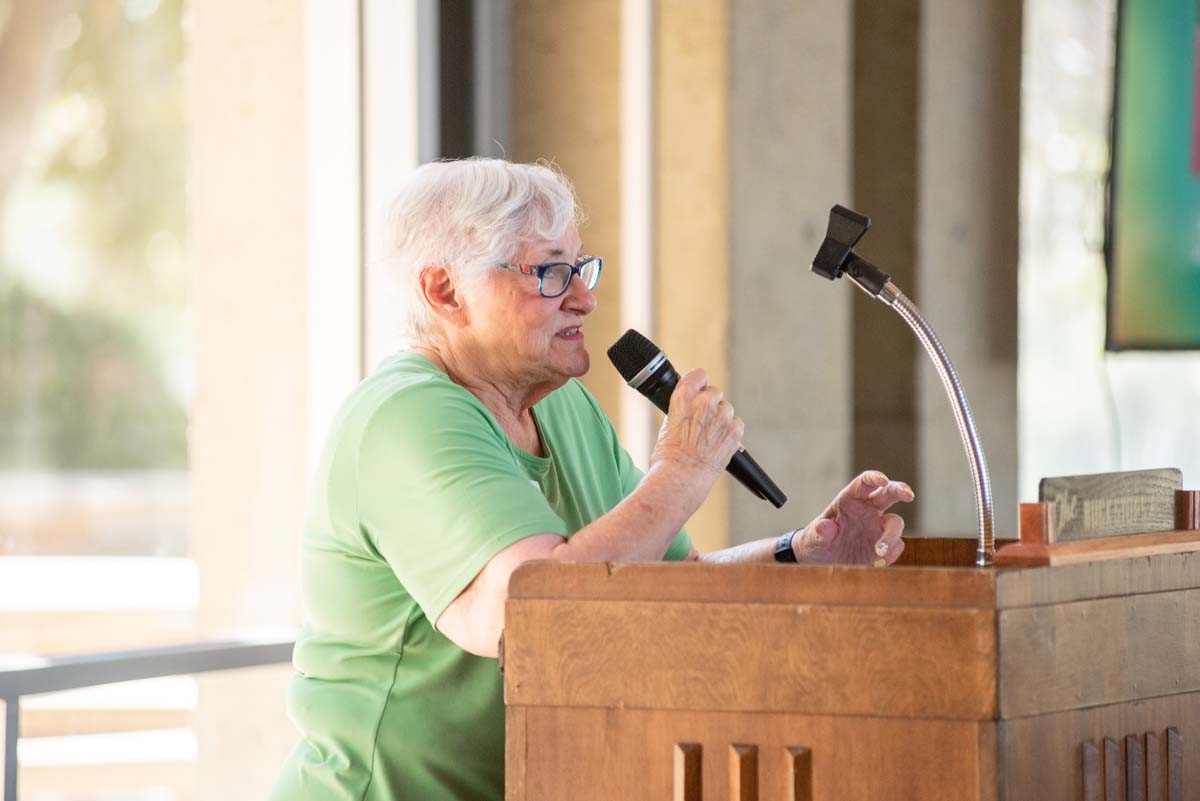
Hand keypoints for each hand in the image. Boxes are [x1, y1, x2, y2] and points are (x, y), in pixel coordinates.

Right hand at [649, 368, 743, 481]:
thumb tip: (690, 404)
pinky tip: (718, 442)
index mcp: (684, 398)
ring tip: (708, 436)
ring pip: (726, 408)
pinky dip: (730, 431)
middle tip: (700, 421)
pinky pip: (737, 423)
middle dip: (709, 403)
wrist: (680, 480)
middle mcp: (704, 404)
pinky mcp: (734, 433)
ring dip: (720, 418)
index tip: (697, 391)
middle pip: (714, 392)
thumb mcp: (667, 425)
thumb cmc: (667, 458)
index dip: (698, 384)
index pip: (698, 375)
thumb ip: (681, 409)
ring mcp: (722, 418)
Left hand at [792, 471, 913, 565]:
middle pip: (889, 493)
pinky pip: (896, 546)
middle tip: (909, 495)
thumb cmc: (816, 543)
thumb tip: (823, 527)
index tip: (883, 480)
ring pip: (896, 523)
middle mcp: (868, 510)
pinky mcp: (885, 545)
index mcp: (850, 500)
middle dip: (901, 490)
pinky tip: (876, 563)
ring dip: (891, 537)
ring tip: (878, 552)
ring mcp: (878, 527)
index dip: (874, 478)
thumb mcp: (813, 539)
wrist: (822, 562)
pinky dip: (891, 554)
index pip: (864, 483)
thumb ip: (819, 533)